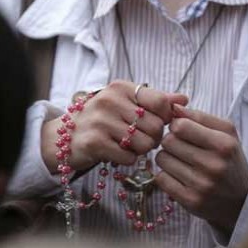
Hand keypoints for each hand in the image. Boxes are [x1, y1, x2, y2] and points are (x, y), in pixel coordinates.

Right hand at [42, 81, 187, 173]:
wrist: (64, 137)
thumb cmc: (102, 119)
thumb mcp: (126, 103)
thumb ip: (156, 100)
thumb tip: (183, 99)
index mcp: (121, 87)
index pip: (160, 101)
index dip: (165, 117)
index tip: (157, 122)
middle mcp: (110, 101)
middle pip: (156, 126)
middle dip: (153, 137)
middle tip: (139, 137)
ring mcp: (101, 121)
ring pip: (145, 144)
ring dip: (140, 150)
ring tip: (127, 145)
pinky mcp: (95, 142)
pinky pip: (129, 158)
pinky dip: (127, 160)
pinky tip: (117, 153)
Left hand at [155, 104, 247, 233]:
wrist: (241, 199)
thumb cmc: (229, 159)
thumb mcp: (225, 132)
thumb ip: (199, 116)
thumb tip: (173, 106)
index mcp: (224, 144)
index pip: (181, 126)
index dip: (176, 125)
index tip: (182, 130)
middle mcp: (213, 166)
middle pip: (168, 141)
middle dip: (171, 140)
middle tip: (181, 146)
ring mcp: (201, 186)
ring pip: (161, 159)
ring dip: (167, 157)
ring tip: (181, 161)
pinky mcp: (190, 201)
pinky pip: (160, 178)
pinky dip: (166, 175)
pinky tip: (179, 175)